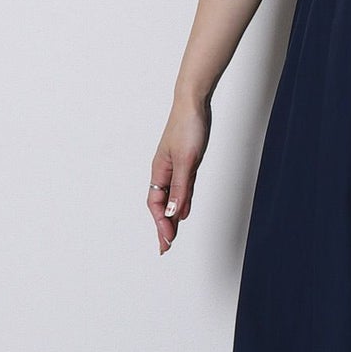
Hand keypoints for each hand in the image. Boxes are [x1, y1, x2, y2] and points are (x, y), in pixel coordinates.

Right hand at [148, 98, 210, 254]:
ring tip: (171, 235)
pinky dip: (181, 202)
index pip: (156, 204)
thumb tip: (173, 213)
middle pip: (160, 205)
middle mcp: (163, 171)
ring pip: (170, 198)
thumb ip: (180, 187)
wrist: (194, 104)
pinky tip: (183, 212)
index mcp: (158, 171)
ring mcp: (174, 167)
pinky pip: (181, 188)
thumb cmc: (187, 127)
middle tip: (165, 247)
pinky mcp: (185, 162)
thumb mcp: (186, 160)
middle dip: (162, 226)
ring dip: (170, 217)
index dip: (161, 224)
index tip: (168, 241)